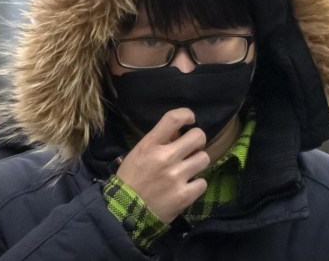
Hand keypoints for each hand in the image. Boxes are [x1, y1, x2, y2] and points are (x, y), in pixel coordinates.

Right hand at [116, 108, 209, 223]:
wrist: (124, 213)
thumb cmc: (130, 180)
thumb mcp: (138, 154)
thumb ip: (158, 141)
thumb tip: (179, 132)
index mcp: (150, 145)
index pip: (173, 118)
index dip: (187, 115)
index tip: (190, 120)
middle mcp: (165, 157)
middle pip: (198, 136)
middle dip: (198, 141)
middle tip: (192, 148)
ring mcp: (176, 177)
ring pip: (204, 158)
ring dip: (198, 163)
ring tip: (189, 169)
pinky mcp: (184, 195)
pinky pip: (203, 182)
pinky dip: (197, 185)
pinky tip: (187, 187)